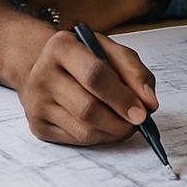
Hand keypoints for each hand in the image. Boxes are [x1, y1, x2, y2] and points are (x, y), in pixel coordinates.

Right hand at [18, 29, 159, 145]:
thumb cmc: (83, 57)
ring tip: (126, 125)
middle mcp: (42, 74)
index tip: (142, 112)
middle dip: (119, 121)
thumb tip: (149, 102)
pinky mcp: (37, 125)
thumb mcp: (110, 50)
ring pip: (83, 130)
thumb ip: (134, 71)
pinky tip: (107, 128)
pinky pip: (76, 140)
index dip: (121, 97)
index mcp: (61, 46)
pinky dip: (100, 138)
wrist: (44, 65)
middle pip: (87, 108)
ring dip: (113, 133)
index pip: (94, 75)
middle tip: (137, 123)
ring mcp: (36, 102)